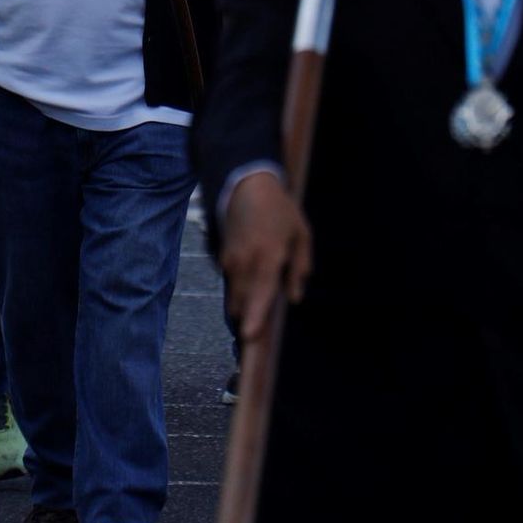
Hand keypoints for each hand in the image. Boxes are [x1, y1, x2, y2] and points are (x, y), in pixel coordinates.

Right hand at [221, 171, 312, 341]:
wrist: (247, 186)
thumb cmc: (280, 210)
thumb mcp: (300, 235)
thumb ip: (299, 268)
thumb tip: (294, 297)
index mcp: (268, 257)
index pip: (260, 294)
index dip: (254, 318)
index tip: (248, 337)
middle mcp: (245, 262)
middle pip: (242, 302)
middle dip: (249, 317)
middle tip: (260, 328)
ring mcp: (230, 260)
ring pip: (234, 295)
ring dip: (244, 304)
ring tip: (257, 303)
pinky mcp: (222, 257)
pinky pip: (231, 283)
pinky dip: (240, 288)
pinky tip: (252, 279)